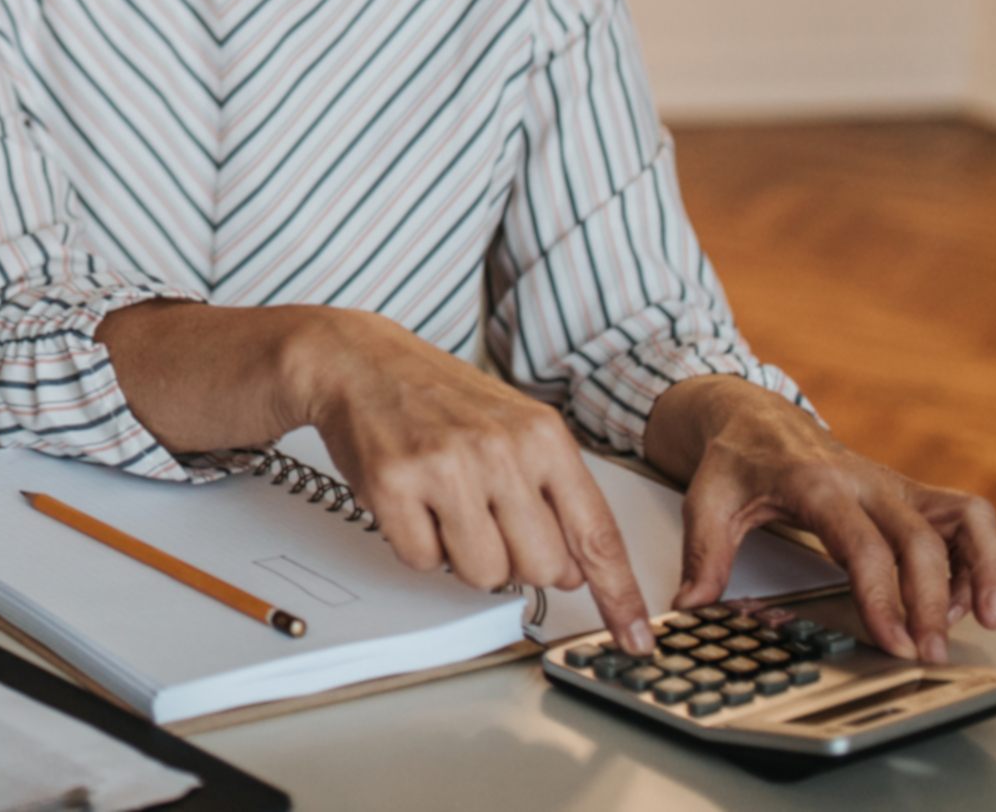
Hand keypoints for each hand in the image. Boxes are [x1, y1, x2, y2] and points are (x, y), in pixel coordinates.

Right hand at [286, 313, 656, 654]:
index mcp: (542, 435)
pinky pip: (424, 562)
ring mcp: (445, 466)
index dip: (619, 595)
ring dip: (464, 556)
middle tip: (487, 518)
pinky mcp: (394, 483)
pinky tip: (412, 500)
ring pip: (484, 575)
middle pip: (541, 569)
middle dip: (516, 560)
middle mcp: (500, 450)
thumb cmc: (438, 396)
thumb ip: (553, 494)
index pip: (596, 533)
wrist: (359, 359)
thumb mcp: (515, 425)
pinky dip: (418, 544)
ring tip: (446, 505)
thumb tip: (575, 572)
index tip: (635, 636)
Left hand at [646, 378, 995, 663]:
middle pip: (919, 539)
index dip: (882, 594)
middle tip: (930, 653)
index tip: (894, 641)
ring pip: (964, 516)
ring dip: (984, 569)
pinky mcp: (910, 494)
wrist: (753, 414)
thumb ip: (703, 552)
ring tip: (984, 621)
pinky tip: (970, 599)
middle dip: (933, 601)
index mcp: (815, 482)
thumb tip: (692, 604)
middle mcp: (864, 480)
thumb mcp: (706, 497)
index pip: (861, 543)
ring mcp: (892, 485)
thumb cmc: (736, 458)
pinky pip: (966, 517)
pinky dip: (982, 556)